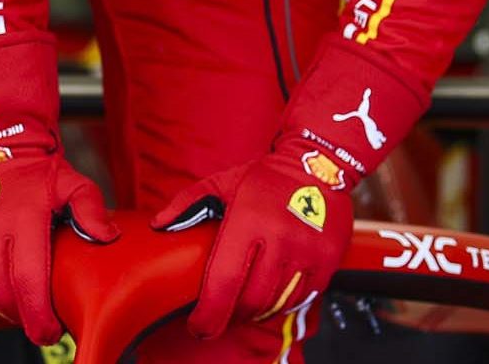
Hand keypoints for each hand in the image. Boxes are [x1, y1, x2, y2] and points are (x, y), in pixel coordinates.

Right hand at [0, 150, 118, 345]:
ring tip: (29, 312)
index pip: (28, 281)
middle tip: (46, 326)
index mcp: (23, 220)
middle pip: (6, 295)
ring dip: (8, 311)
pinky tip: (9, 297)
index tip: (52, 333)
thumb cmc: (42, 176)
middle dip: (26, 319)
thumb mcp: (75, 184)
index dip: (39, 316)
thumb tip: (107, 237)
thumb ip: (91, 210)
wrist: (2, 154)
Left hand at [151, 152, 352, 337]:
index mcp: (247, 221)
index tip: (198, 326)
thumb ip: (187, 203)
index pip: (224, 280)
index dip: (209, 312)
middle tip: (222, 313)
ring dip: (257, 311)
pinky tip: (273, 294)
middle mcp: (279, 239)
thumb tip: (159, 224)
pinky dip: (284, 302)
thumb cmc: (263, 177)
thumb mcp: (221, 182)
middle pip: (251, 299)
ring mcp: (307, 251)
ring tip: (246, 305)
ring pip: (277, 303)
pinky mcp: (329, 260)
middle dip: (233, 314)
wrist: (318, 163)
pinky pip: (302, 297)